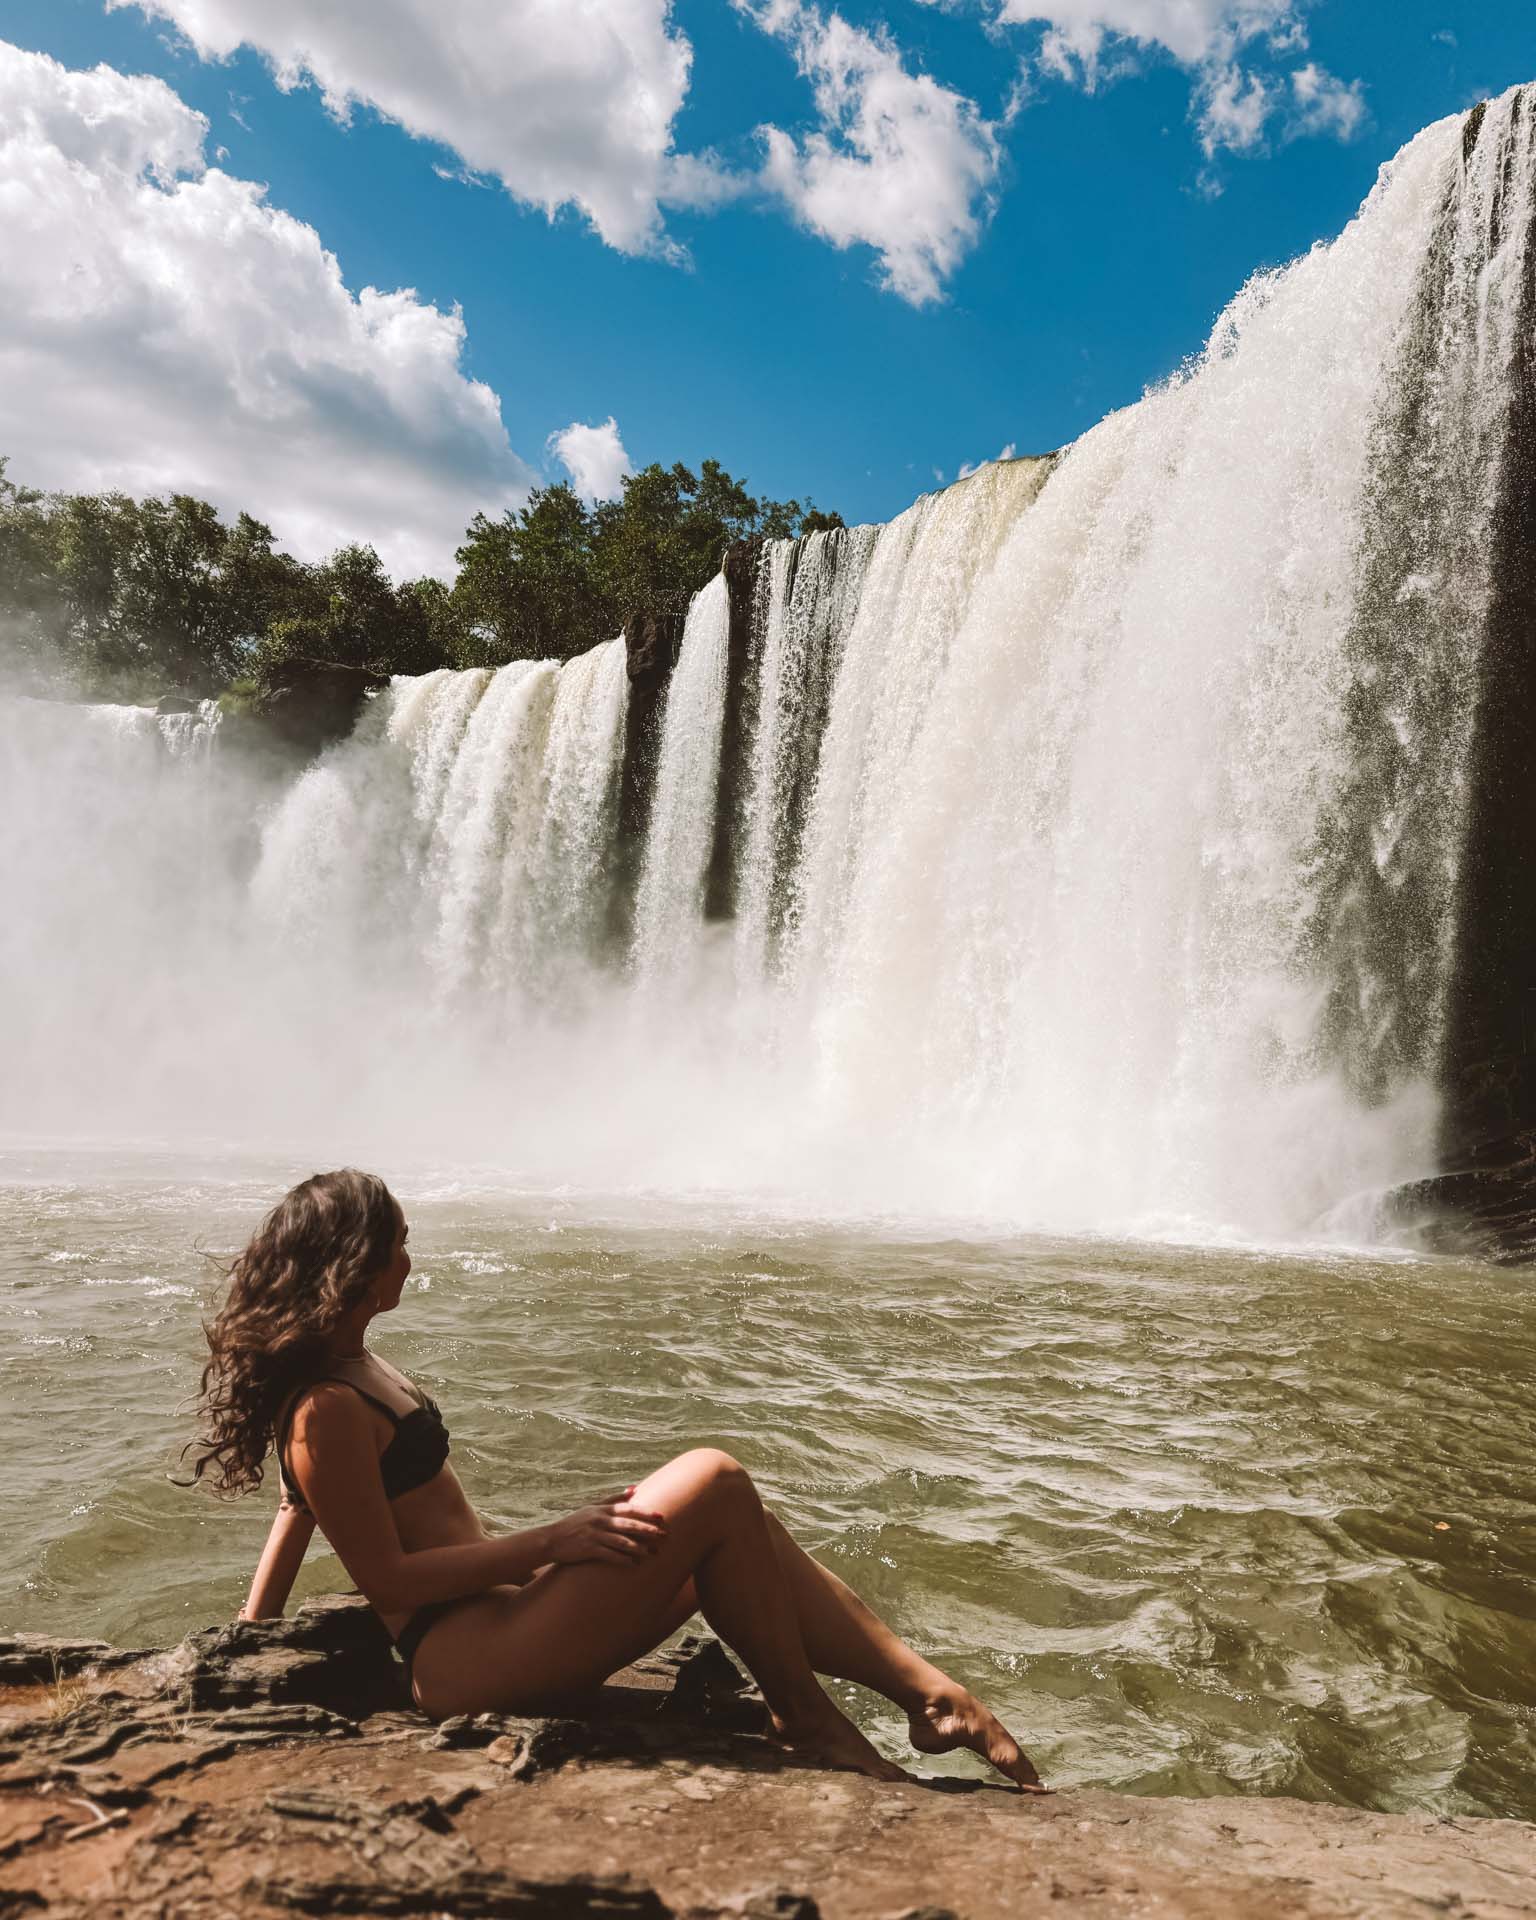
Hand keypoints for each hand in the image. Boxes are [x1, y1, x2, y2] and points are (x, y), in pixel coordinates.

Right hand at [542, 1488, 667, 1567]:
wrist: (551, 1540)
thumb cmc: (574, 1523)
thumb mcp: (592, 1508)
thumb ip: (613, 1499)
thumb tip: (634, 1489)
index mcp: (602, 1509)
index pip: (628, 1508)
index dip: (646, 1512)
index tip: (661, 1517)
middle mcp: (599, 1520)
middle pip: (628, 1524)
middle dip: (648, 1530)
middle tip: (664, 1535)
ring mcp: (594, 1535)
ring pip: (622, 1541)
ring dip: (639, 1548)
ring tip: (653, 1553)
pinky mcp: (589, 1549)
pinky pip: (610, 1555)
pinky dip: (624, 1559)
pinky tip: (634, 1564)